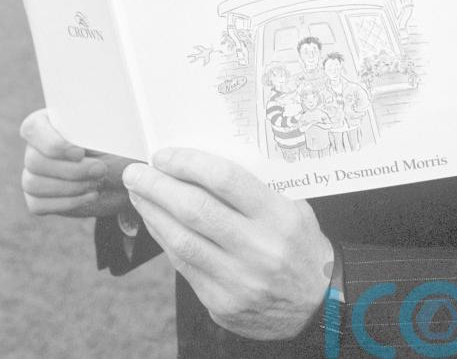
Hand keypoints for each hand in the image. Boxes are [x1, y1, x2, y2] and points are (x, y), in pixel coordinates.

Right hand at [20, 108, 132, 217]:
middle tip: (100, 170)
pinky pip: (37, 204)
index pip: (33, 127)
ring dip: (70, 187)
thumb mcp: (113, 138)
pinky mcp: (38, 197)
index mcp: (51, 122)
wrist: (125, 179)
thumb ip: (96, 134)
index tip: (80, 153)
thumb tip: (85, 138)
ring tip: (97, 183)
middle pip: (34, 160)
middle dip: (71, 170)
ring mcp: (34, 173)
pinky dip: (67, 202)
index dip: (52, 143)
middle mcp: (38, 147)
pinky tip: (90, 195)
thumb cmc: (119, 151)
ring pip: (33, 183)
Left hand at [123, 149, 333, 339]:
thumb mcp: (292, 206)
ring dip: (152, 213)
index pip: (225, 180)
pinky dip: (164, 240)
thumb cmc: (299, 244)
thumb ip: (253, 189)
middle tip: (136, 172)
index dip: (189, 163)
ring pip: (182, 240)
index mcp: (278, 216)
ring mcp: (239, 280)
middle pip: (196, 209)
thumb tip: (199, 166)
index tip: (164, 155)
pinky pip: (184, 267)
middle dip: (158, 187)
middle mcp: (259, 248)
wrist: (318, 302)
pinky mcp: (222, 303)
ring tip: (137, 193)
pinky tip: (154, 222)